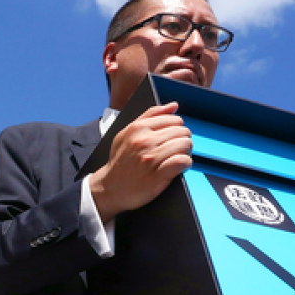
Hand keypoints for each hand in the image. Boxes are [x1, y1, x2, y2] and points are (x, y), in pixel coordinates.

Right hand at [90, 102, 192, 222]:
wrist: (109, 188)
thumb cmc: (120, 161)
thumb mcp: (127, 133)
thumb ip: (150, 116)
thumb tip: (173, 105)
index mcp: (138, 128)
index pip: (174, 119)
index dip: (176, 129)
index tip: (171, 139)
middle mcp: (144, 141)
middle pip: (182, 132)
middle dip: (182, 140)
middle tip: (174, 150)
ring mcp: (151, 158)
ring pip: (185, 145)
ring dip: (185, 152)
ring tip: (176, 158)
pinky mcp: (157, 175)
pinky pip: (182, 161)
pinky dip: (185, 164)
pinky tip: (178, 167)